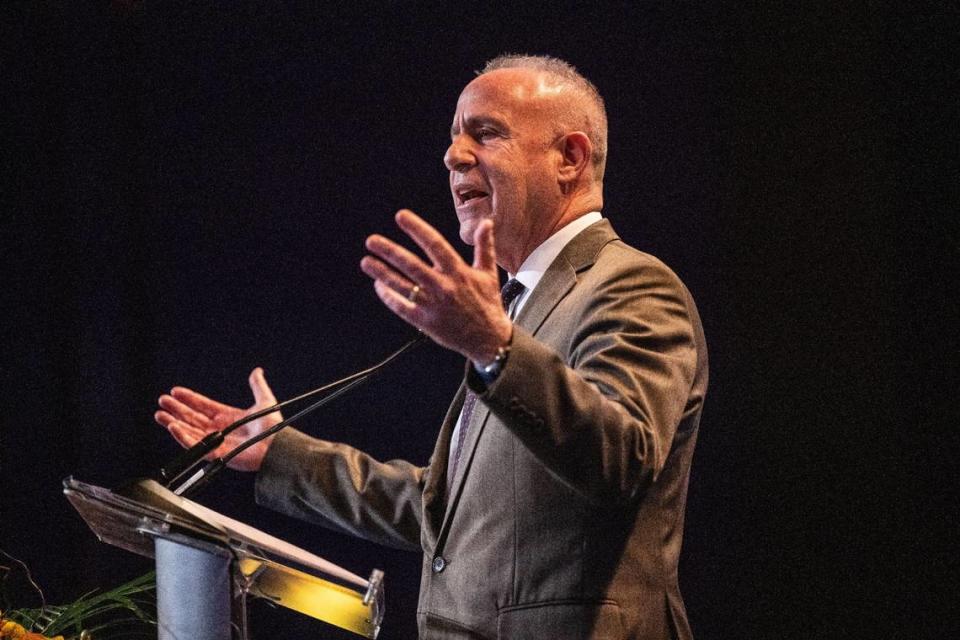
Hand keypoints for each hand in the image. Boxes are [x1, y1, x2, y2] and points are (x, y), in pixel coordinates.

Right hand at [154, 367, 282, 471]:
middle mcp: (219, 429)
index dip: (189, 398)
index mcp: (227, 416)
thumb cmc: (273, 427)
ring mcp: (216, 441)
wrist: (276, 446)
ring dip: (174, 422)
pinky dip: (182, 437)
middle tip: (162, 401)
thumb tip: (257, 370)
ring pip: (189, 430)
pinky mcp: (215, 453)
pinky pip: (195, 445)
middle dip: (176, 409)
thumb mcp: (264, 401)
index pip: (203, 405)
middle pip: (192, 417)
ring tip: (160, 414)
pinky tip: (173, 427)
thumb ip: (258, 386)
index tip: (175, 391)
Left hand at [361, 209, 512, 363]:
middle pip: (412, 265)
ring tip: (366, 262)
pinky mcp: (426, 322)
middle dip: (390, 252)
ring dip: (382, 273)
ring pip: (402, 286)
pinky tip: (379, 286)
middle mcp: (444, 287)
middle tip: (371, 241)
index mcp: (459, 272)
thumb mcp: (488, 274)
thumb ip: (484, 247)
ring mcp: (433, 305)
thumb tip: (486, 223)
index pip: (435, 245)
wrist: (489, 339)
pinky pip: (402, 307)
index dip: (417, 229)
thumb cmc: (487, 304)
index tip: (401, 216)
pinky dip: (389, 297)